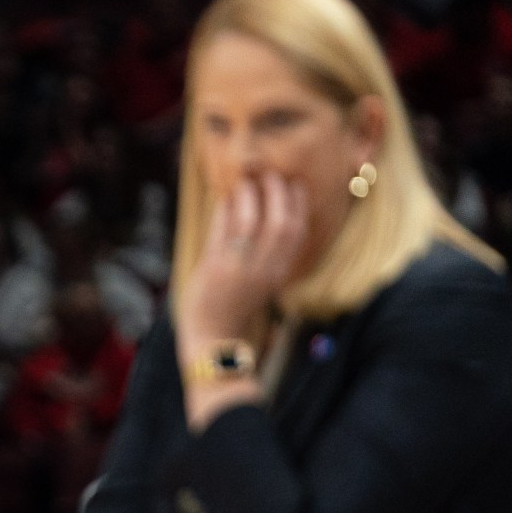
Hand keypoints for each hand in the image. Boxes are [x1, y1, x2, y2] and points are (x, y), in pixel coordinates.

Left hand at [179, 174, 311, 347]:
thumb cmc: (238, 305)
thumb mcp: (264, 280)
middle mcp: (264, 269)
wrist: (214, 338)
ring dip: (249, 194)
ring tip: (246, 181)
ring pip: (250, 220)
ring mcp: (238, 268)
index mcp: (280, 272)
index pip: (298, 231)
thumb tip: (269, 215)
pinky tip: (224, 196)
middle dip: (277, 192)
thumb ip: (270, 254)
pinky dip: (224, 208)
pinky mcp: (213, 266)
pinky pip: (221, 228)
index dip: (298, 203)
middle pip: (280, 222)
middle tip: (271, 174)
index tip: (294, 183)